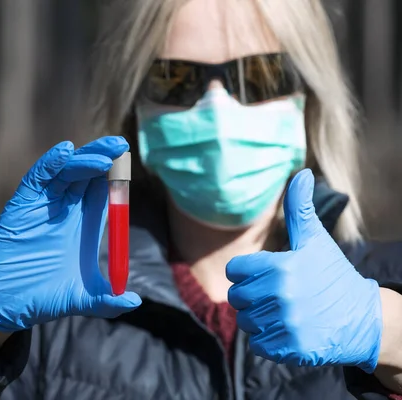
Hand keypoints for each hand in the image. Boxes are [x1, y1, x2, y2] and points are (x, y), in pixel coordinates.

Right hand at [0, 137, 140, 331]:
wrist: (4, 306)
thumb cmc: (43, 298)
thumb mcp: (83, 300)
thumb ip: (108, 301)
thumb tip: (135, 301)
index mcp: (83, 225)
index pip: (103, 192)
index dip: (116, 177)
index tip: (129, 163)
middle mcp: (65, 210)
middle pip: (87, 175)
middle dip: (104, 158)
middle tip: (121, 146)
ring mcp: (44, 206)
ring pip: (66, 172)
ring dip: (84, 160)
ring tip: (105, 157)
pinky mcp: (22, 206)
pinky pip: (37, 179)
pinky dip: (50, 164)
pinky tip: (65, 152)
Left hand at [227, 169, 381, 372]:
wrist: (362, 317)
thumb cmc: (331, 273)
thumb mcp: (315, 240)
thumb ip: (299, 209)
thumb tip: (301, 173)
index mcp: (280, 267)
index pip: (235, 271)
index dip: (247, 272)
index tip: (266, 274)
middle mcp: (280, 296)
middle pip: (237, 297)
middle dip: (252, 295)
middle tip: (277, 294)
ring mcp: (285, 324)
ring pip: (245, 321)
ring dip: (259, 318)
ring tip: (284, 312)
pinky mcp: (289, 348)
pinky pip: (256, 343)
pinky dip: (267, 340)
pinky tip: (287, 330)